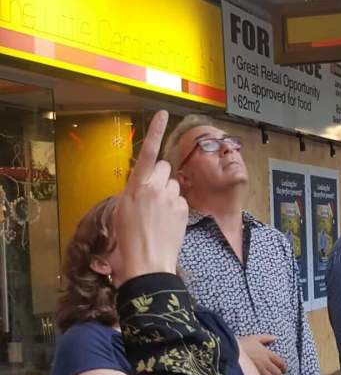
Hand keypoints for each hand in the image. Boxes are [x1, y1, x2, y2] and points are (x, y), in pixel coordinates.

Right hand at [115, 110, 187, 282]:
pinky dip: (176, 207)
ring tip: (158, 214)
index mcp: (135, 186)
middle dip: (160, 177)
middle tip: (152, 197)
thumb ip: (135, 191)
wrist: (147, 261)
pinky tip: (167, 222)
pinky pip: (181, 199)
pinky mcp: (184, 208)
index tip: (163, 113)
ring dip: (168, 193)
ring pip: (174, 184)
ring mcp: (172, 197)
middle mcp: (155, 187)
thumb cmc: (128, 239)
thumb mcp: (122, 209)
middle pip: (163, 168)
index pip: (147, 152)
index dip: (155, 131)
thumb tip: (145, 184)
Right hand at [239, 335, 287, 374]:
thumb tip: (275, 338)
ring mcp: (259, 370)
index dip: (284, 367)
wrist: (227, 351)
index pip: (280, 362)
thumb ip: (265, 338)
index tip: (284, 371)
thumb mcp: (254, 338)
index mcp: (267, 353)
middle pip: (277, 372)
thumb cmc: (240, 344)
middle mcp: (265, 362)